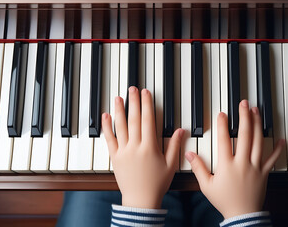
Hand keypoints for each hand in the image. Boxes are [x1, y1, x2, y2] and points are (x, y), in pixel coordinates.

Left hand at [102, 87, 183, 208]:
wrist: (141, 200)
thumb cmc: (157, 183)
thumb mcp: (170, 164)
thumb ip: (175, 145)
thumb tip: (182, 130)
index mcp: (149, 147)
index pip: (148, 120)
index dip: (147, 105)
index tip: (146, 93)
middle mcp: (135, 146)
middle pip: (134, 119)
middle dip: (134, 102)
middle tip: (132, 89)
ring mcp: (123, 151)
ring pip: (120, 126)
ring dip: (119, 111)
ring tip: (119, 98)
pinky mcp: (115, 157)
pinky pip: (109, 139)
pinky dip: (107, 127)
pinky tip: (106, 116)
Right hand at [185, 100, 283, 218]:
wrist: (242, 216)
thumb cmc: (224, 201)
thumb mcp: (206, 185)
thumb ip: (198, 168)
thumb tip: (188, 154)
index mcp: (226, 165)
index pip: (224, 140)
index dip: (222, 125)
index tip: (222, 113)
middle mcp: (242, 162)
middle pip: (245, 135)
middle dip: (244, 117)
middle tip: (244, 103)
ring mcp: (255, 166)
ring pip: (258, 142)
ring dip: (258, 125)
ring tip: (257, 112)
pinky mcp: (264, 172)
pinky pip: (272, 158)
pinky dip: (277, 148)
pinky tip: (280, 138)